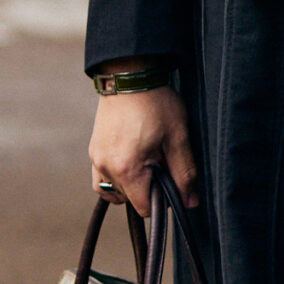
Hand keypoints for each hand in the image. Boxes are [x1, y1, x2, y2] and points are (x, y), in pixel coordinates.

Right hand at [87, 85, 198, 216]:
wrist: (130, 75)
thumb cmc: (155, 103)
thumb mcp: (178, 138)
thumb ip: (185, 173)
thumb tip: (189, 202)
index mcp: (127, 169)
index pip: (144, 208)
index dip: (162, 200)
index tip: (170, 180)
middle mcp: (106, 168)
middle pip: (129, 201)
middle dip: (147, 189)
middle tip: (160, 161)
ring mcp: (96, 160)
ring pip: (114, 192)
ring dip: (131, 185)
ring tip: (146, 162)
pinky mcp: (94, 151)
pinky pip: (102, 179)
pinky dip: (116, 178)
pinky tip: (131, 162)